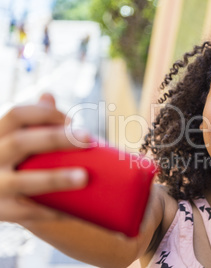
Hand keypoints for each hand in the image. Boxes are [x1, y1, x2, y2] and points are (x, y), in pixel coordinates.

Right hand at [0, 93, 88, 223]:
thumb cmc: (6, 160)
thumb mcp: (9, 139)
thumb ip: (29, 121)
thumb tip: (48, 95)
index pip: (16, 114)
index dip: (45, 113)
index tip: (72, 120)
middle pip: (21, 142)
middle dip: (55, 139)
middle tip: (88, 138)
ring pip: (23, 182)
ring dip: (55, 178)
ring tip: (84, 177)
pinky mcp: (0, 211)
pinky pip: (26, 213)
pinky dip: (51, 211)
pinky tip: (73, 211)